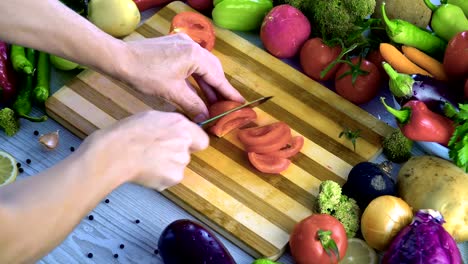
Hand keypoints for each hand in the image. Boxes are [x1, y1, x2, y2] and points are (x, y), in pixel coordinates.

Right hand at [79, 110, 208, 190]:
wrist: (114, 153)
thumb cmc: (126, 134)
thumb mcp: (152, 117)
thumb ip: (171, 125)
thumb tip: (177, 130)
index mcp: (181, 125)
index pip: (201, 139)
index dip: (191, 143)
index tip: (181, 144)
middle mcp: (184, 142)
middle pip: (188, 153)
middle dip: (175, 154)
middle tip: (155, 152)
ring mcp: (181, 161)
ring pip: (178, 166)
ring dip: (167, 166)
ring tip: (147, 161)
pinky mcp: (174, 177)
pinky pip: (170, 178)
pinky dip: (161, 178)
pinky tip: (146, 170)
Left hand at [118, 33, 244, 121]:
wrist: (120, 59)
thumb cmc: (145, 75)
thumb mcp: (172, 93)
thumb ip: (193, 105)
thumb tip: (206, 117)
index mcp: (195, 55)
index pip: (217, 77)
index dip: (228, 93)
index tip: (240, 103)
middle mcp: (192, 46)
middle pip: (213, 70)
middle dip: (220, 89)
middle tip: (227, 105)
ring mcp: (183, 45)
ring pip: (202, 67)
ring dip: (208, 85)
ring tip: (214, 102)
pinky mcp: (174, 48)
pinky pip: (192, 64)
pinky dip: (197, 79)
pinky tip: (198, 92)